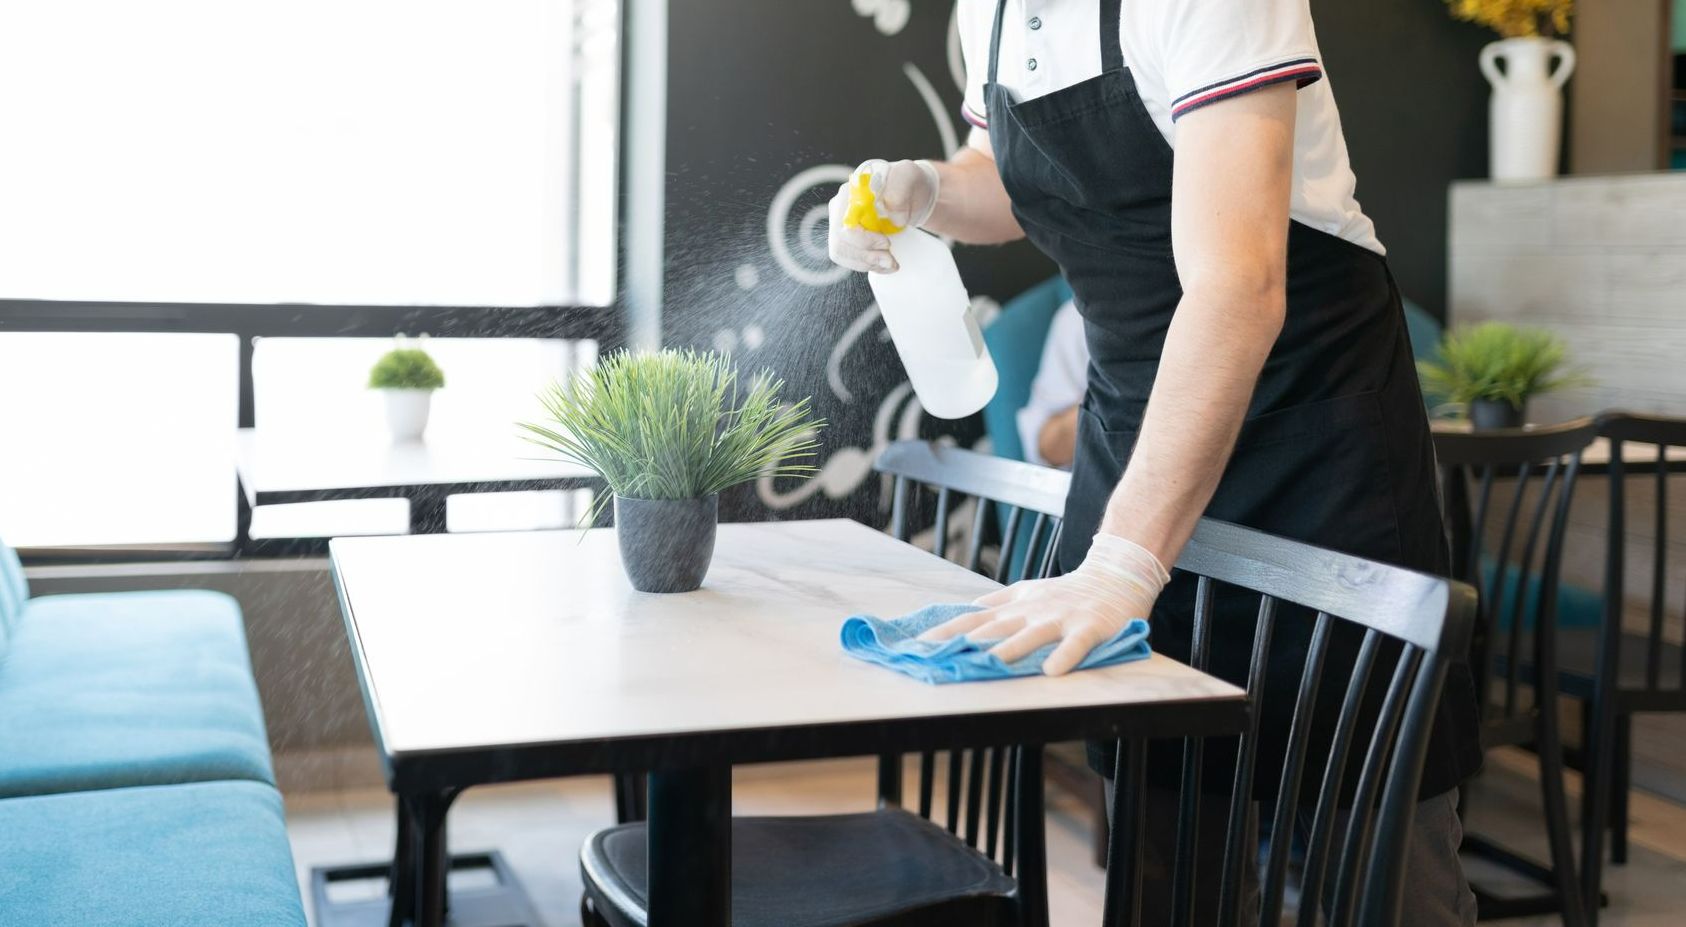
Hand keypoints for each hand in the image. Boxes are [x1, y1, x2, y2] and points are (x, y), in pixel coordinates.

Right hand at [826, 158, 939, 272]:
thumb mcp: (909, 176)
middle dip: (866, 257)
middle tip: (891, 261)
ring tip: (891, 263)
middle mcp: (841, 209)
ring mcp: (843, 225)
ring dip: (867, 264)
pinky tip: (884, 264)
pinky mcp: (850, 240)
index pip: (843, 224)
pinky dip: (868, 266)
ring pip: (841, 254)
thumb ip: (899, 188)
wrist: (913, 196)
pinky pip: (850, 260)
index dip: (862, 240)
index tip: (887, 243)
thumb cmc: (909, 184)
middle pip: (839, 243)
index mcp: (850, 193)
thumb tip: (892, 215)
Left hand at [920, 534, 1169, 675]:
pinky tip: (1052, 671)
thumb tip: (968, 608)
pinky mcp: (1089, 627)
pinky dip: (1064, 656)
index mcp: (1015, 607)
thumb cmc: (1069, 590)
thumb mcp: (1028, 590)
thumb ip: (999, 601)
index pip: (973, 619)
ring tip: (989, 664)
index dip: (947, 631)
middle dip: (967, 643)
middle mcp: (1032, 612)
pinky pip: (1076, 644)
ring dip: (1009, 650)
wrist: (1115, 575)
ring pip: (1031, 635)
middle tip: (942, 658)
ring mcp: (1060, 619)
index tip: (918, 644)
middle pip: (994, 628)